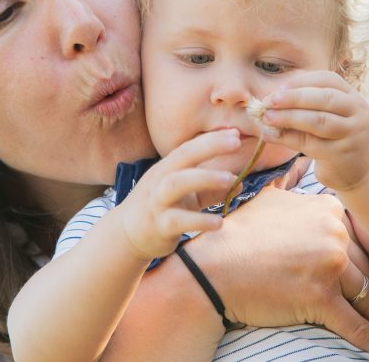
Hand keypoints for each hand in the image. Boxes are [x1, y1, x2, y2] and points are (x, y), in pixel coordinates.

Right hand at [119, 129, 239, 259]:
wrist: (128, 235)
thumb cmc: (161, 209)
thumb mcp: (184, 194)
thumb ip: (209, 188)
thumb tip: (239, 182)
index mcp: (167, 168)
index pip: (189, 147)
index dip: (211, 139)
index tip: (235, 133)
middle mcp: (160, 180)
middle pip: (183, 157)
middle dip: (209, 147)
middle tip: (236, 143)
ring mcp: (158, 202)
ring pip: (177, 184)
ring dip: (205, 178)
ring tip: (231, 179)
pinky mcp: (159, 226)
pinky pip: (179, 221)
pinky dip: (200, 220)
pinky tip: (219, 223)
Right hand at [186, 186, 368, 361]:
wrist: (211, 266)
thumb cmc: (237, 235)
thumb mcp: (268, 199)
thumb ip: (291, 185)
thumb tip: (298, 167)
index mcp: (327, 210)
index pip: (365, 241)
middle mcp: (333, 234)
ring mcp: (328, 265)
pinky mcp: (319, 298)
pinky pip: (357, 326)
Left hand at [260, 70, 368, 190]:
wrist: (361, 169)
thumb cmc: (336, 136)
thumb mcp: (329, 115)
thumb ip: (307, 105)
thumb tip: (269, 99)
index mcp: (352, 96)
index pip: (327, 79)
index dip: (301, 82)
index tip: (278, 88)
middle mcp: (357, 112)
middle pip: (324, 98)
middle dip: (294, 97)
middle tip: (269, 101)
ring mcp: (352, 134)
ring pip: (319, 121)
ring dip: (289, 117)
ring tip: (268, 118)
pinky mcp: (341, 155)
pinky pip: (311, 144)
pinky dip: (287, 138)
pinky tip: (270, 135)